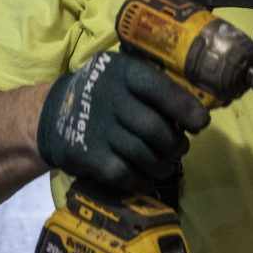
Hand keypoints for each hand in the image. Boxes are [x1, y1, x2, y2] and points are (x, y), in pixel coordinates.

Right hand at [36, 50, 209, 191]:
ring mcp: (97, 129)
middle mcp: (110, 98)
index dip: (185, 108)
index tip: (201, 124)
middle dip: (175, 144)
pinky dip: (140, 180)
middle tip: (180, 149)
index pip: (161, 89)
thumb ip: (155, 88)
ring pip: (142, 154)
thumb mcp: (125, 77)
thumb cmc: (104, 93)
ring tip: (167, 165)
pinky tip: (147, 179)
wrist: (51, 115)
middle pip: (154, 128)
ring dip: (162, 164)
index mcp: (125, 72)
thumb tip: (195, 111)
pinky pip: (123, 174)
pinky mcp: (86, 155)